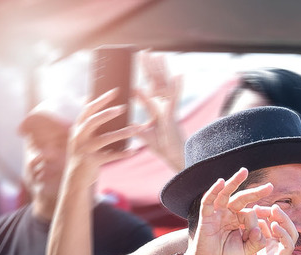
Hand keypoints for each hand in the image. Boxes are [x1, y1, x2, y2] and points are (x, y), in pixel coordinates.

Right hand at [68, 89, 148, 174]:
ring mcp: (84, 150)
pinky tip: (133, 151)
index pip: (88, 110)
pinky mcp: (91, 162)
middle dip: (107, 114)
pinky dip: (122, 154)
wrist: (75, 179)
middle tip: (123, 107)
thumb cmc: (83, 154)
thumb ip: (88, 122)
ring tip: (135, 129)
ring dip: (121, 133)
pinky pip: (110, 156)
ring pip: (104, 139)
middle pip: (92, 121)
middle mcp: (78, 137)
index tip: (115, 91)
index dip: (101, 100)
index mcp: (77, 128)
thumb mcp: (81, 136)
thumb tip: (92, 99)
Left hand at [134, 51, 184, 171]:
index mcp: (155, 109)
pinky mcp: (172, 114)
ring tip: (158, 55)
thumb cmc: (161, 145)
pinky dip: (177, 87)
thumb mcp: (143, 134)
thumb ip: (133, 126)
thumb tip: (121, 122)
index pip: (146, 89)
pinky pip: (174, 99)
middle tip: (143, 51)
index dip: (141, 79)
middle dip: (149, 67)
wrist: (172, 156)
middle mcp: (162, 105)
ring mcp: (168, 108)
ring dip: (161, 70)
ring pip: (164, 85)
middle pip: (155, 82)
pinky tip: (179, 75)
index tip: (134, 66)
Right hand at [186, 169, 285, 254]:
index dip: (257, 220)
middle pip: (242, 198)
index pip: (251, 212)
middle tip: (270, 187)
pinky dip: (213, 191)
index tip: (260, 231)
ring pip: (225, 194)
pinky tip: (220, 182)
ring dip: (234, 182)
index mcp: (238, 219)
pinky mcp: (206, 217)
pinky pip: (208, 201)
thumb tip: (259, 229)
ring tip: (243, 172)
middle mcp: (228, 213)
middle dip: (256, 192)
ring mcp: (217, 214)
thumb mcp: (247, 250)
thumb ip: (256, 241)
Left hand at [224, 204, 296, 254]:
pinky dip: (283, 232)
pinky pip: (289, 243)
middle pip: (282, 224)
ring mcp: (279, 253)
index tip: (252, 206)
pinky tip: (273, 225)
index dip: (263, 212)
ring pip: (290, 231)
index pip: (270, 222)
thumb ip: (240, 235)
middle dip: (273, 212)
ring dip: (283, 219)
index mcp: (266, 243)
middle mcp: (275, 247)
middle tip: (262, 206)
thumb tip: (235, 218)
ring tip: (274, 209)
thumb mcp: (238, 250)